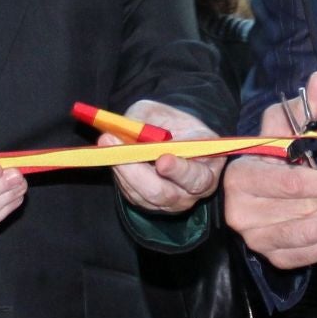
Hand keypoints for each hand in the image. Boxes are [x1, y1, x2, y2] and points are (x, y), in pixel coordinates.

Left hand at [105, 101, 224, 214]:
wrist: (167, 133)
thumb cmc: (171, 122)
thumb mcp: (164, 113)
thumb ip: (151, 122)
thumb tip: (133, 134)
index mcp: (208, 167)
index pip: (197, 177)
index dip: (179, 170)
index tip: (161, 160)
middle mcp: (192, 191)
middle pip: (164, 194)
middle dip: (138, 172)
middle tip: (119, 148)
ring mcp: (170, 202)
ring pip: (143, 196)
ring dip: (122, 170)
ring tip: (108, 142)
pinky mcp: (149, 204)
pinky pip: (132, 195)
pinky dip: (119, 174)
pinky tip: (111, 154)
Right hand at [225, 72, 316, 269]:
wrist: (254, 196)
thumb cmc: (272, 159)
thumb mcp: (281, 131)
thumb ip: (303, 108)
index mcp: (241, 177)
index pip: (293, 184)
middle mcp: (241, 213)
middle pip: (307, 211)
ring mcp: (255, 240)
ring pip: (312, 235)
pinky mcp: (272, 258)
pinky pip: (313, 255)